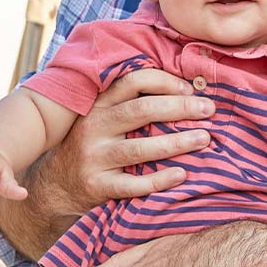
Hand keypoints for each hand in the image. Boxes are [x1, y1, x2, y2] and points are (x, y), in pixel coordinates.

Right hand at [32, 68, 214, 217]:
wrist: (58, 184)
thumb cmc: (94, 144)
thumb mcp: (102, 117)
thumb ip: (130, 102)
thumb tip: (186, 88)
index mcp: (98, 104)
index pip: (133, 81)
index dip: (165, 81)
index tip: (191, 89)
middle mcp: (93, 127)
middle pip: (141, 111)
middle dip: (180, 108)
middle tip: (209, 110)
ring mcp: (94, 157)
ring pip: (140, 148)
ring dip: (176, 142)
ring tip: (204, 139)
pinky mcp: (98, 186)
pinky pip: (133, 184)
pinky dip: (159, 180)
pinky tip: (182, 176)